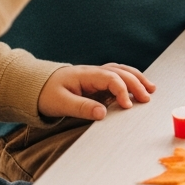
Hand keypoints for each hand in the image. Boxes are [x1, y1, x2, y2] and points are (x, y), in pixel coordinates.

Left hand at [38, 63, 154, 120]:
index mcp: (86, 75)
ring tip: (151, 89)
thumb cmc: (45, 94)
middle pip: (121, 72)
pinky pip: (117, 76)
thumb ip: (82, 108)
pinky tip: (137, 86)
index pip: (111, 78)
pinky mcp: (96, 81)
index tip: (128, 106)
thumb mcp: (60, 103)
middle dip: (136, 84)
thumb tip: (103, 113)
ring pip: (122, 71)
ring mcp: (95, 75)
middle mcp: (94, 72)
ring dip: (137, 78)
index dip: (122, 91)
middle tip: (147, 98)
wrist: (33, 86)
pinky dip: (130, 79)